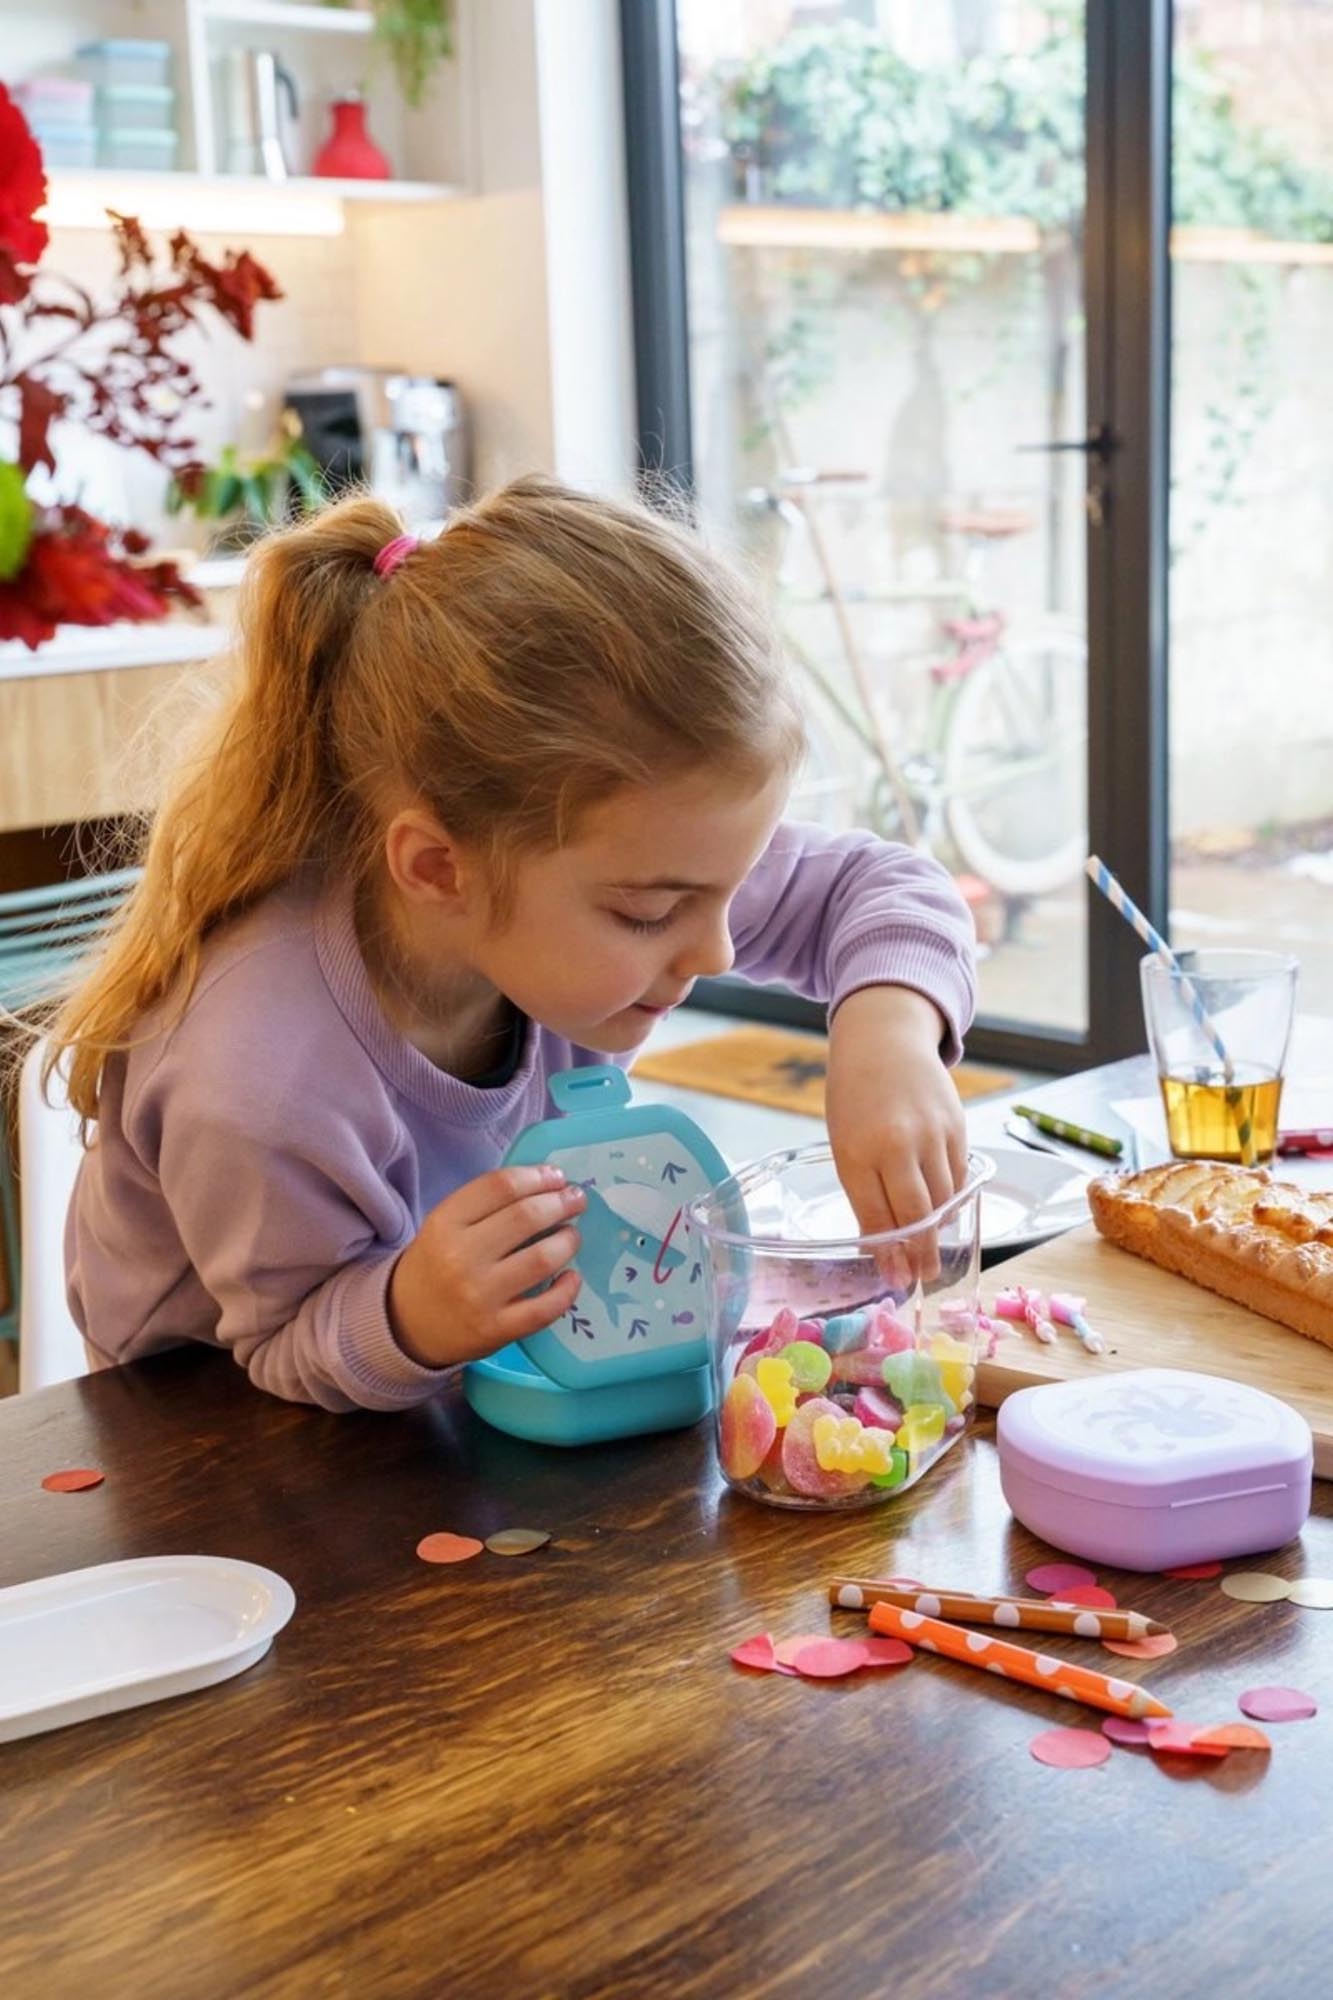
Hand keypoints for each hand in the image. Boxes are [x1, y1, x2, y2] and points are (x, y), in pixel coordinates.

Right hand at [388, 1166, 585, 1368]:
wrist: (405, 1324)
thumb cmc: (435, 1265)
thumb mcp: (445, 1225)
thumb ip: (487, 1204)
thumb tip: (549, 1183)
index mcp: (445, 1223)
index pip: (501, 1186)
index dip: (538, 1176)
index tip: (557, 1177)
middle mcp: (460, 1257)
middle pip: (526, 1217)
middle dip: (561, 1203)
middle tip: (577, 1200)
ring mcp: (479, 1296)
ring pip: (542, 1259)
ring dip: (568, 1241)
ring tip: (572, 1236)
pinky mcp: (496, 1330)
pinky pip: (545, 1308)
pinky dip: (567, 1290)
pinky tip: (572, 1277)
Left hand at [825, 986, 967, 1273]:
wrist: (884, 1040)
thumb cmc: (854, 1097)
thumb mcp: (844, 1143)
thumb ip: (863, 1190)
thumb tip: (881, 1246)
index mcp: (857, 1151)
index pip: (877, 1216)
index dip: (888, 1254)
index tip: (895, 1280)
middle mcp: (897, 1144)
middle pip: (916, 1214)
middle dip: (920, 1253)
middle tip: (923, 1278)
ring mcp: (932, 1135)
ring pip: (943, 1199)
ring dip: (938, 1231)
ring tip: (933, 1255)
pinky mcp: (957, 1128)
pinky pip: (958, 1178)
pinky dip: (952, 1200)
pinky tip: (944, 1214)